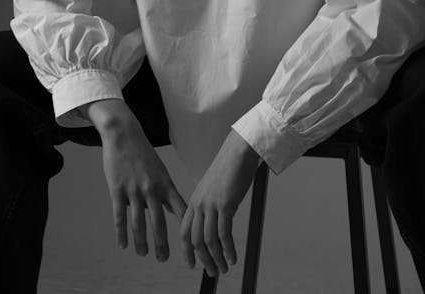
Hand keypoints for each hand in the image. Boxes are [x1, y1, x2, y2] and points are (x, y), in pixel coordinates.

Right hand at [100, 117, 187, 261]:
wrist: (124, 134)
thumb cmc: (143, 153)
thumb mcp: (160, 171)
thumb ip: (166, 192)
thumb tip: (175, 210)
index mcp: (165, 183)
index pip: (180, 209)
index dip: (186, 227)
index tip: (191, 243)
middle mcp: (152, 188)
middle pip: (159, 222)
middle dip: (162, 243)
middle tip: (163, 258)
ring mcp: (134, 190)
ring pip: (139, 222)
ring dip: (141, 241)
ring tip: (144, 253)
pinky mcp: (118, 190)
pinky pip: (120, 216)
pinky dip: (122, 232)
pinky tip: (124, 244)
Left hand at [180, 129, 260, 276]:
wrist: (238, 151)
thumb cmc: (230, 167)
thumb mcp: (214, 188)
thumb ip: (211, 204)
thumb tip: (217, 222)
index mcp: (194, 200)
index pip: (185, 231)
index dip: (187, 250)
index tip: (192, 264)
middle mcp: (199, 203)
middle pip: (195, 240)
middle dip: (203, 260)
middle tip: (212, 273)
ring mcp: (211, 204)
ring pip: (208, 240)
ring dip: (216, 258)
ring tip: (224, 269)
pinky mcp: (225, 204)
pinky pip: (223, 234)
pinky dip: (228, 249)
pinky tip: (233, 258)